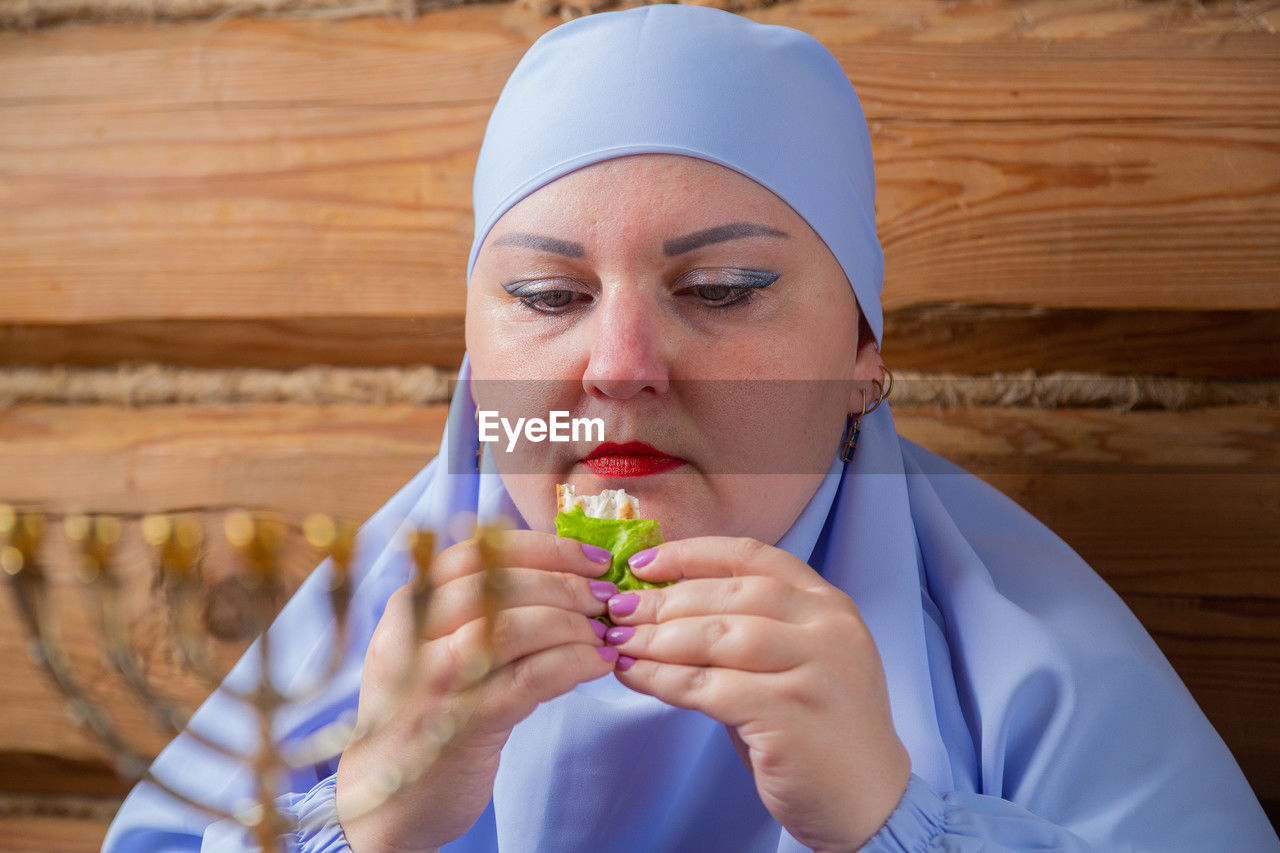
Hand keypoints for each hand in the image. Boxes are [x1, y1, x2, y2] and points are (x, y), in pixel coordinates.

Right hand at [336, 531, 618, 852]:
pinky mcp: (463, 725)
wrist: (386, 803)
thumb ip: (477, 609)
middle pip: (499, 583)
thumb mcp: (431, 650)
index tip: (590, 557)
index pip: (478, 552)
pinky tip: (597, 664)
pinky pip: (530, 678)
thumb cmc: (424, 716)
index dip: (543, 548)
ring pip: (514, 626)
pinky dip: (573, 663)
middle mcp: (412, 637)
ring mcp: (435, 682)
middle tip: (606, 595)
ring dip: (572, 623)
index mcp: (406, 607)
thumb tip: (562, 572)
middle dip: (566, 582)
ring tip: (603, 633)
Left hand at [604, 537, 909, 852]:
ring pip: (716, 637)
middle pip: (729, 594)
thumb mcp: (794, 662)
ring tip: (619, 643)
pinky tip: (634, 676)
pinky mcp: (790, 714)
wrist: (868, 802)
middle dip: (663, 600)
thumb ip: (745, 630)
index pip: (751, 558)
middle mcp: (827, 627)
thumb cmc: (818, 730)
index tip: (643, 563)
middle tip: (619, 610)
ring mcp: (814, 669)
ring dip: (657, 639)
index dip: (690, 554)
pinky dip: (662, 679)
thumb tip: (660, 608)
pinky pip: (708, 687)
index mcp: (828, 604)